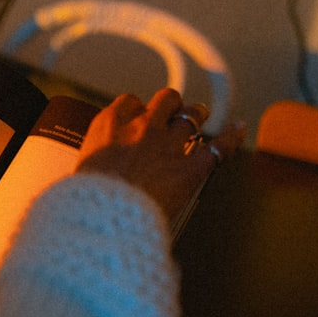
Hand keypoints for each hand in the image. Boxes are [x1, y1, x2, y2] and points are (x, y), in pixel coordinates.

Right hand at [76, 88, 245, 220]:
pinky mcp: (191, 169)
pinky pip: (217, 147)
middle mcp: (142, 127)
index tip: (137, 118)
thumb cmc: (87, 201)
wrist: (104, 216)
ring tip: (198, 118)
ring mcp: (169, 145)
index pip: (129, 102)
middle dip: (170, 106)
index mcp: (110, 125)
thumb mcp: (80, 172)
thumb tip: (92, 176)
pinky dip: (230, 137)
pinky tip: (237, 129)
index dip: (137, 110)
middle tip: (172, 114)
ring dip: (196, 117)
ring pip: (192, 116)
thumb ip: (94, 164)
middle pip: (165, 100)